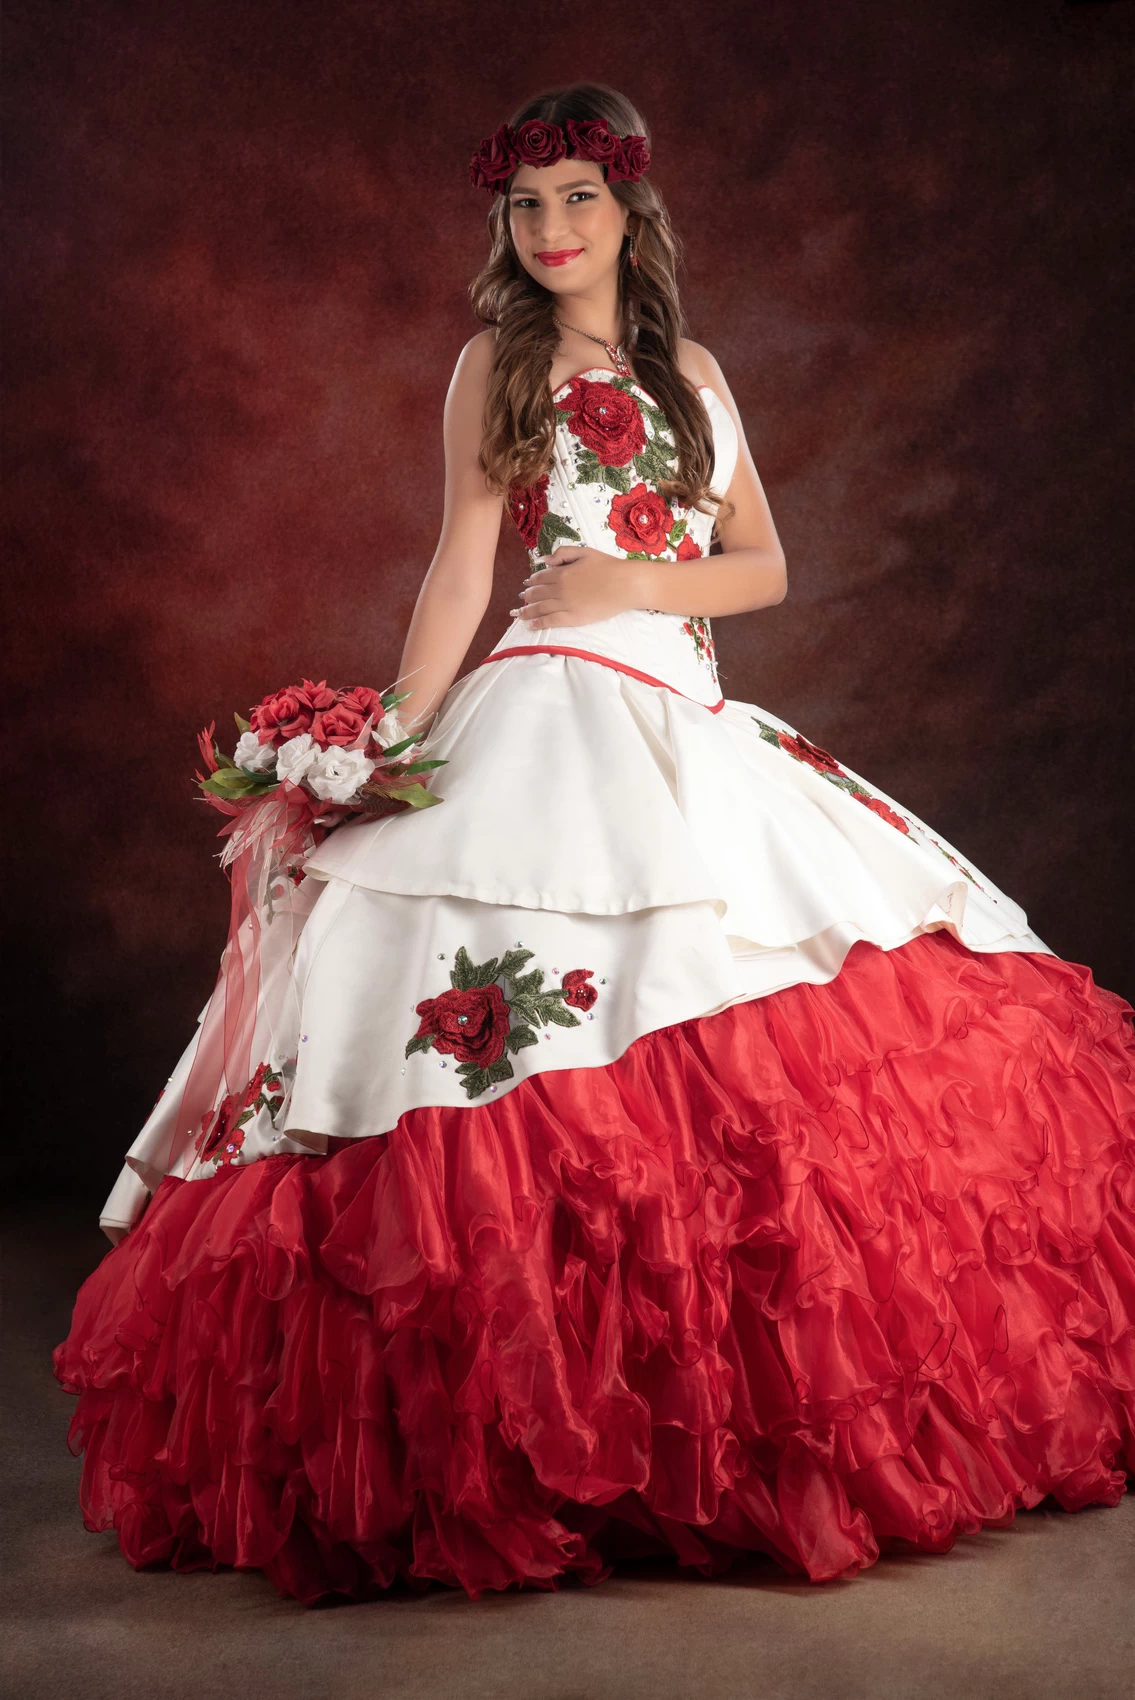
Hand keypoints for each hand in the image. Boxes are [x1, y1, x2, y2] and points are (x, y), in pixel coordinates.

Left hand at [509, 546, 642, 630]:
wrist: (624, 584)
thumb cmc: (608, 566)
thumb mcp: (584, 552)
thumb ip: (563, 554)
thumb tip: (544, 560)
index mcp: (562, 572)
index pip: (540, 578)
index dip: (532, 581)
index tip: (526, 584)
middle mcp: (560, 589)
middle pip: (537, 594)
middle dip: (526, 596)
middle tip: (521, 599)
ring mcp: (565, 604)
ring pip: (540, 608)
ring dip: (526, 611)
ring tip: (518, 614)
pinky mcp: (573, 618)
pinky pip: (551, 621)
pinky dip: (538, 623)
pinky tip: (530, 625)